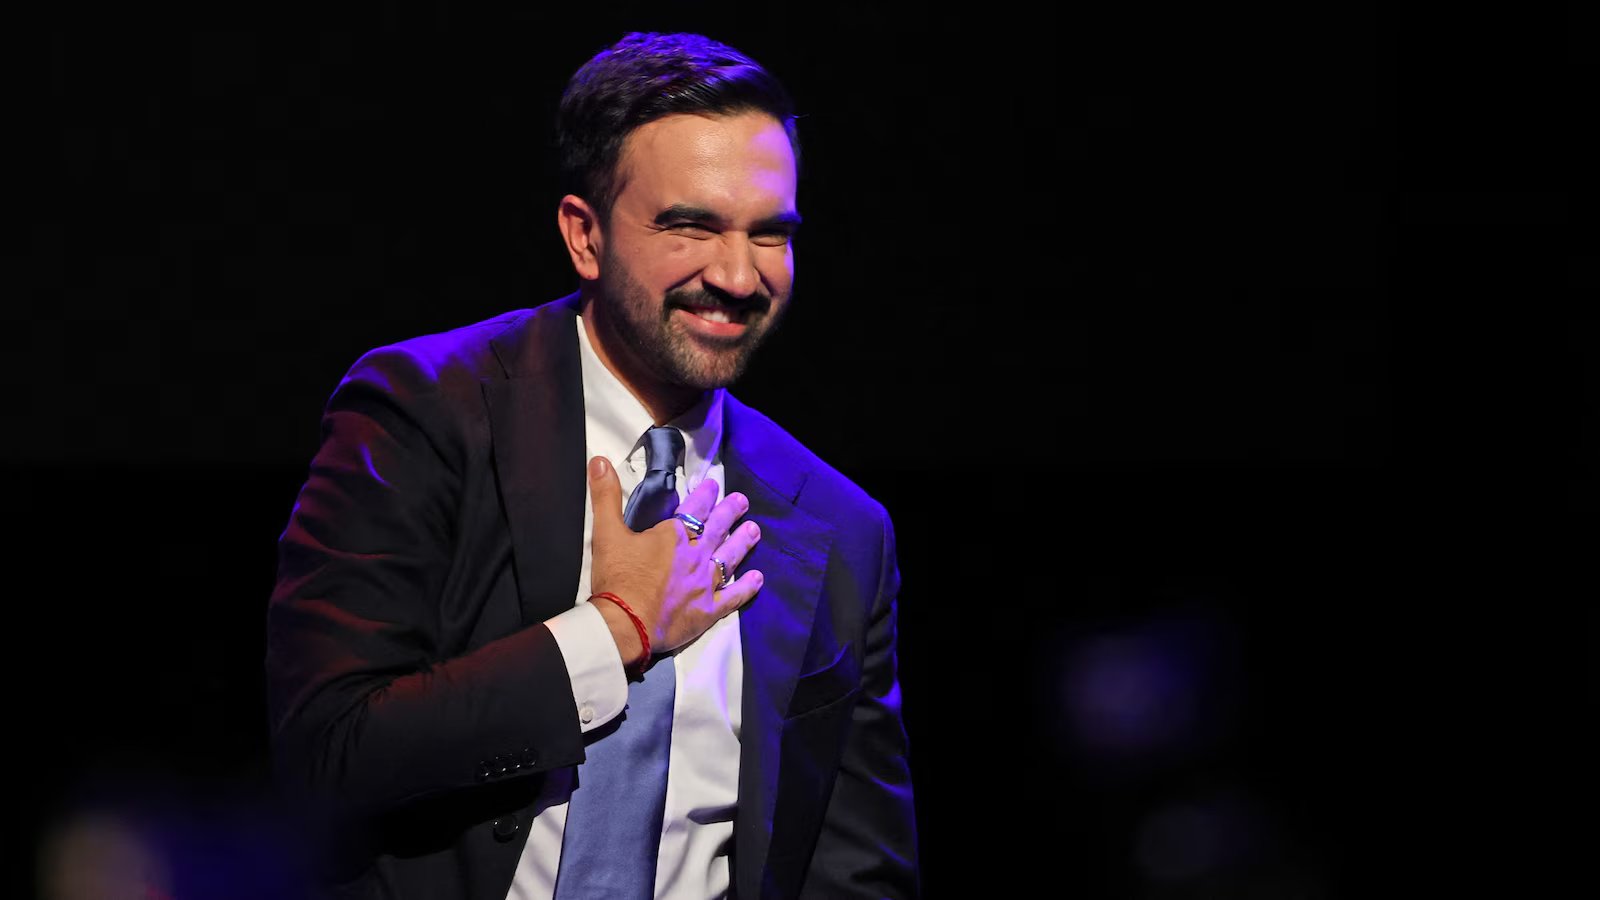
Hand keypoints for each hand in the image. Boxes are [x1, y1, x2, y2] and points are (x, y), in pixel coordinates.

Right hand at [586, 456, 763, 667]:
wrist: (625, 624)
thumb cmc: (617, 578)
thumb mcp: (606, 532)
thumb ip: (605, 495)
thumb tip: (599, 460)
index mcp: (673, 536)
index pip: (695, 509)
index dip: (705, 495)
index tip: (714, 485)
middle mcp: (695, 556)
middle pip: (718, 529)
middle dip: (730, 513)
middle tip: (743, 502)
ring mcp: (705, 584)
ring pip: (729, 558)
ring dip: (743, 543)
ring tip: (754, 531)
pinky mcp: (708, 611)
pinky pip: (733, 597)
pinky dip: (746, 588)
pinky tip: (757, 579)